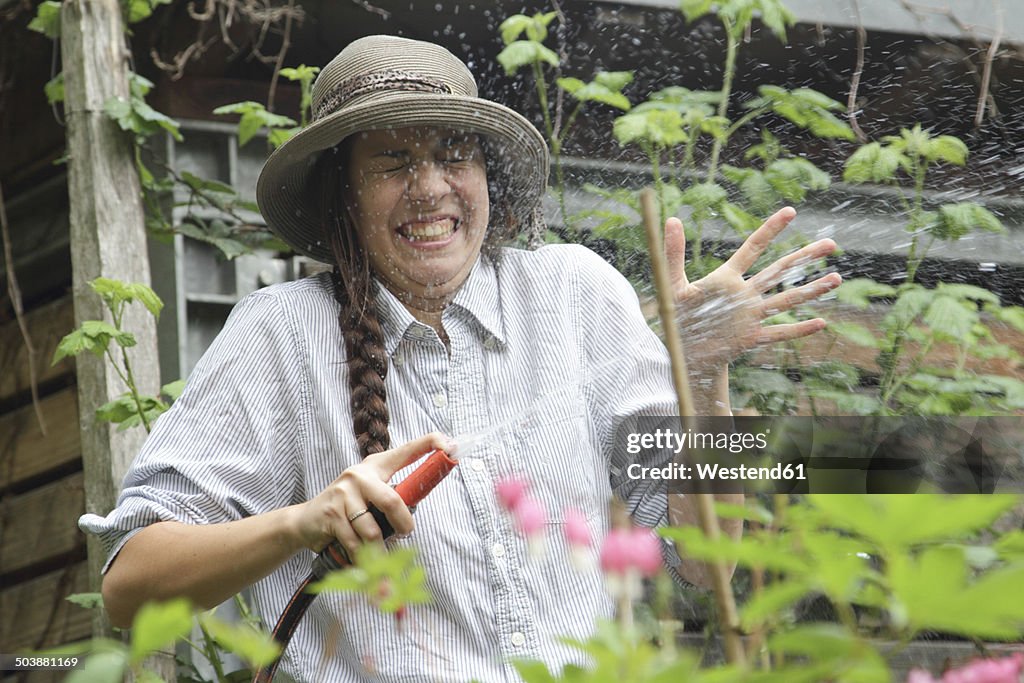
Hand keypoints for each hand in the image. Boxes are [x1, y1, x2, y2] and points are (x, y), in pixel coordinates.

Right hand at [294, 432, 449, 557]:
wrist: (305, 521)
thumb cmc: (347, 509)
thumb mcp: (369, 494)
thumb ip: (392, 497)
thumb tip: (418, 509)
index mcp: (375, 466)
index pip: (407, 450)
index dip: (430, 444)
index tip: (450, 444)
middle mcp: (359, 474)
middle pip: (392, 501)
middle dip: (403, 524)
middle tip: (405, 533)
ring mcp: (344, 493)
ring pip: (373, 529)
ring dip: (378, 548)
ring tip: (376, 550)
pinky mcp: (332, 513)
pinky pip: (356, 543)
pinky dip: (361, 555)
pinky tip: (358, 555)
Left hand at [665, 206, 841, 372]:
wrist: (682, 351)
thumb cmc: (678, 316)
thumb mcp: (672, 284)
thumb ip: (673, 253)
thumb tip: (670, 218)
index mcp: (727, 278)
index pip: (753, 248)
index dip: (771, 229)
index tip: (791, 211)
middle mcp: (744, 294)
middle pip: (779, 271)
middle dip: (805, 257)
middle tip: (832, 243)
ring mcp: (751, 316)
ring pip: (786, 300)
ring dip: (811, 290)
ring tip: (836, 278)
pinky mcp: (750, 338)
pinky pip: (778, 333)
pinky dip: (799, 329)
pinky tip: (822, 323)